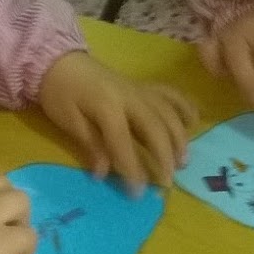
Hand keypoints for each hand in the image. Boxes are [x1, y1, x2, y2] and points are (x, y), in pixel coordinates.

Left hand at [37, 52, 197, 193]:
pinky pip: (170, 95)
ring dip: (179, 138)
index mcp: (106, 106)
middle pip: (155, 128)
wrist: (59, 60)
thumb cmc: (59, 93)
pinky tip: (194, 122)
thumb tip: (104, 174)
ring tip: (184, 162)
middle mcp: (130, 96)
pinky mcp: (144, 86)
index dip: (132, 169)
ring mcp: (140, 89)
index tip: (138, 193)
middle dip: (164, 157)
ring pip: (168, 113)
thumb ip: (90, 145)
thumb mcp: (68, 121)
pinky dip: (184, 107)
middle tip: (168, 182)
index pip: (123, 143)